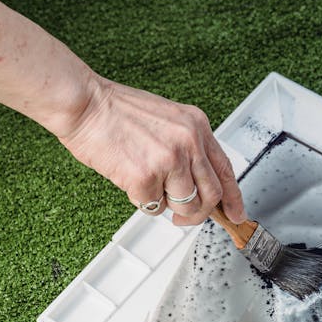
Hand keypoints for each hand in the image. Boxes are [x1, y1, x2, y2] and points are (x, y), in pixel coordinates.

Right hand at [56, 77, 247, 226]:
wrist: (84, 103)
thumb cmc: (115, 111)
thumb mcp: (167, 119)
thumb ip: (186, 145)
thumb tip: (196, 180)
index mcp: (196, 125)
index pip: (225, 169)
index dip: (233, 197)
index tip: (236, 214)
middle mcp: (189, 142)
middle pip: (211, 195)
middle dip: (198, 213)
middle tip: (184, 217)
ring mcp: (169, 160)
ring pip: (185, 206)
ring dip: (167, 205)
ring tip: (148, 187)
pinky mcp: (146, 178)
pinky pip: (153, 207)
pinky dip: (141, 200)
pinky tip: (129, 179)